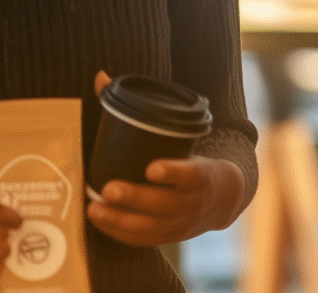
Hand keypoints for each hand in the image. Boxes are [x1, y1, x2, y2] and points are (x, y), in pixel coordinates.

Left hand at [87, 70, 245, 244]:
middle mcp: (193, 202)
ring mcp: (181, 224)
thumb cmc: (194, 159)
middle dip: (136, 198)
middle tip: (108, 188)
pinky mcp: (169, 237)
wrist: (222, 197)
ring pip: (151, 227)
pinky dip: (121, 233)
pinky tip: (101, 222)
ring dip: (121, 220)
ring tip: (94, 208)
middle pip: (165, 204)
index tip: (152, 167)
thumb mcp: (183, 137)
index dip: (173, 173)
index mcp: (203, 174)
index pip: (192, 174)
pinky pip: (144, 240)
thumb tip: (101, 76)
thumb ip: (143, 109)